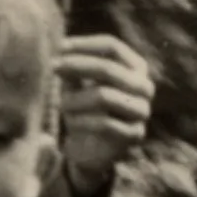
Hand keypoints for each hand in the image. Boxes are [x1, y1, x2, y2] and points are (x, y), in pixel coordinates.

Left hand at [57, 34, 155, 196]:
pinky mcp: (134, 135)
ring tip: (60, 104)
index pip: (112, 47)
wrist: (91, 151)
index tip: (58, 47)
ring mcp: (141, 111)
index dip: (84, 45)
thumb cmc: (85, 110)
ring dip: (77, 98)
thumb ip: (73, 68)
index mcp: (135, 67)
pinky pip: (105, 124)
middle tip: (53, 67)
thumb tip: (60, 49)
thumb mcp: (77, 85)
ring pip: (105, 96)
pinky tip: (70, 122)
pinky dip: (83, 121)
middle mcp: (144, 86)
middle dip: (78, 66)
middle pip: (109, 68)